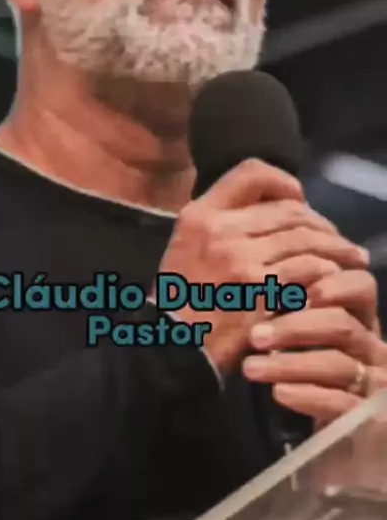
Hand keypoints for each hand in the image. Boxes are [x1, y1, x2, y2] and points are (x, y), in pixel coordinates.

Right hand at [154, 159, 368, 374]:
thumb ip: (221, 223)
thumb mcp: (184, 246)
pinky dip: (325, 272)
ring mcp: (241, 260)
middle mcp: (220, 230)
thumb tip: (270, 209)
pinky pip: (307, 270)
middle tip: (333, 237)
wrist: (172, 347)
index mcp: (199, 215)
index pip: (251, 172)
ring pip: (304, 238)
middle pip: (287, 209)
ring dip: (333, 247)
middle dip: (319, 221)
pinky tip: (331, 280)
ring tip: (347, 257)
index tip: (298, 199)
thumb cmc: (181, 300)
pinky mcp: (260, 290)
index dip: (283, 181)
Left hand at [243, 268, 386, 423]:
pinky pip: (340, 403)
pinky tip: (279, 393)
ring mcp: (376, 383)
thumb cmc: (323, 380)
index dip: (334, 284)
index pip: (362, 287)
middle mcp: (374, 347)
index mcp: (362, 321)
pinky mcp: (370, 419)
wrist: (349, 438)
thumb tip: (256, 292)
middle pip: (342, 324)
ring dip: (290, 364)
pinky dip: (308, 395)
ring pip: (338, 364)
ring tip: (251, 368)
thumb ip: (295, 316)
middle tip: (255, 336)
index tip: (295, 290)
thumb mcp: (312, 343)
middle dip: (295, 327)